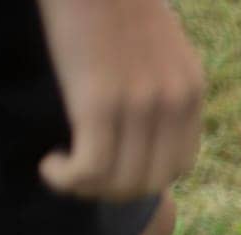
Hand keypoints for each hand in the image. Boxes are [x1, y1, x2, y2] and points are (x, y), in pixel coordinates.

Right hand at [36, 0, 204, 199]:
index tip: (109, 166)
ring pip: (121, 182)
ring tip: (61, 170)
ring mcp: (141, 104)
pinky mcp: (101, 101)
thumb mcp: (153, 37)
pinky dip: (68, 178)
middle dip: (113, 191)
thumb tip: (138, 108)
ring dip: (87, 188)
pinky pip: (92, 168)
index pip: (178, 165)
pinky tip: (50, 164)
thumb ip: (156, 74)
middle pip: (152, 182)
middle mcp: (174, 102)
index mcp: (190, 89)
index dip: (143, 178)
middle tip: (79, 175)